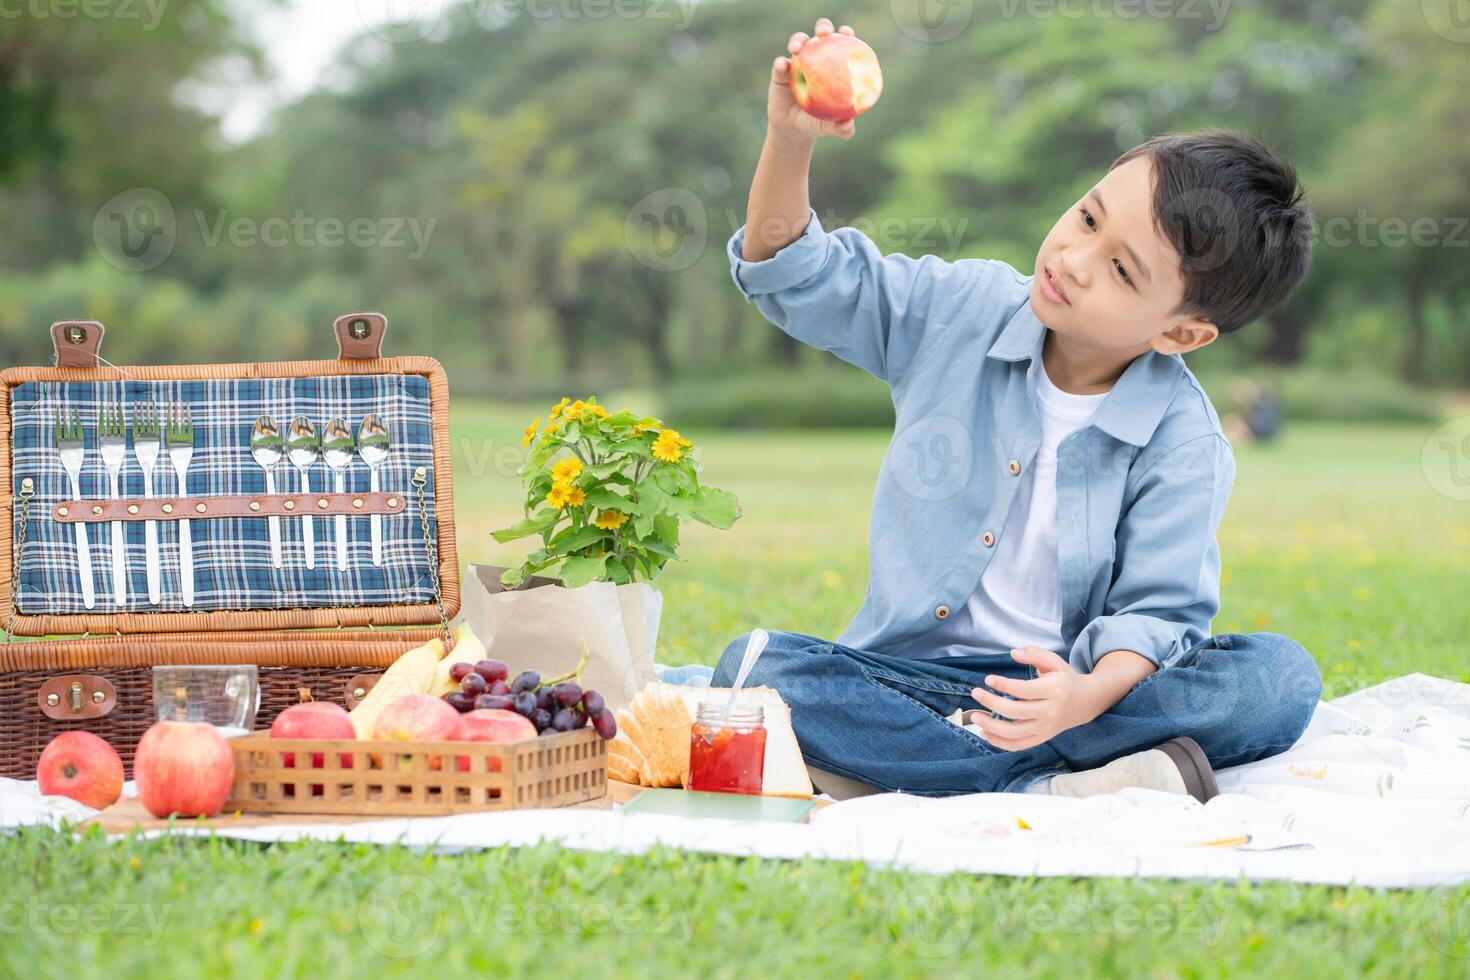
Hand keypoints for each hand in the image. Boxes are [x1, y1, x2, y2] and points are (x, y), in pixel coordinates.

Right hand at [767, 19, 858, 142]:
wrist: (792, 129)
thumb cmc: (816, 123)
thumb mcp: (828, 127)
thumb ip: (840, 127)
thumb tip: (848, 126)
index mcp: (833, 65)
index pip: (841, 44)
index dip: (845, 34)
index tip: (848, 33)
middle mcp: (816, 58)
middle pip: (820, 35)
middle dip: (823, 27)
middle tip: (824, 34)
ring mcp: (797, 62)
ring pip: (798, 43)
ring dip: (798, 40)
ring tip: (797, 48)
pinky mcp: (780, 72)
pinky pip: (779, 64)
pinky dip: (780, 63)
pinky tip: (782, 66)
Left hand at [969, 647, 1103, 751]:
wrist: (1085, 702)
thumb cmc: (1065, 679)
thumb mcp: (1054, 661)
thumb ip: (1034, 654)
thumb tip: (1013, 653)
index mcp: (1055, 690)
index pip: (1024, 690)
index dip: (1004, 685)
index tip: (988, 679)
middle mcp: (1050, 711)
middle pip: (1016, 712)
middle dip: (992, 703)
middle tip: (976, 693)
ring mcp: (1046, 728)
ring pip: (1015, 733)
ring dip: (991, 726)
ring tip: (975, 717)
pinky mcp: (1042, 738)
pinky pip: (1019, 745)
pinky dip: (1000, 743)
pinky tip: (984, 733)